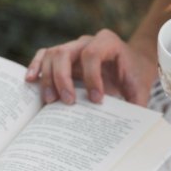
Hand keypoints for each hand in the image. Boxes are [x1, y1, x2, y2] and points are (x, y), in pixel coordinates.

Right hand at [25, 29, 155, 105]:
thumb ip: (136, 104)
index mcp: (108, 43)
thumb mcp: (140, 89)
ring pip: (52, 55)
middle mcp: (87, 41)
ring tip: (49, 101)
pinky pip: (44, 56)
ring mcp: (72, 47)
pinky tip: (30, 81)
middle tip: (67, 103)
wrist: (132, 64)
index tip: (97, 100)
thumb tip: (129, 129)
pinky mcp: (63, 57)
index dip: (92, 77)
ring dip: (48, 78)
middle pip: (65, 53)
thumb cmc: (135, 77)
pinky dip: (35, 66)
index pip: (93, 54)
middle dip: (63, 79)